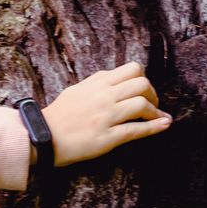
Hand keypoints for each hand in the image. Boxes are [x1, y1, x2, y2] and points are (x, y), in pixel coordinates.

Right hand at [44, 64, 172, 166]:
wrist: (41, 137)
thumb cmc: (58, 116)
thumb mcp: (76, 91)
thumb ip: (96, 84)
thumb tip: (115, 79)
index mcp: (97, 83)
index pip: (132, 69)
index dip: (144, 79)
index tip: (142, 91)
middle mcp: (103, 97)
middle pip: (142, 84)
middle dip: (153, 94)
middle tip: (151, 105)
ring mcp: (106, 117)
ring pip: (142, 104)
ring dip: (155, 111)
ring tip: (156, 117)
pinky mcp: (107, 137)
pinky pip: (136, 130)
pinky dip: (155, 127)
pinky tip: (164, 124)